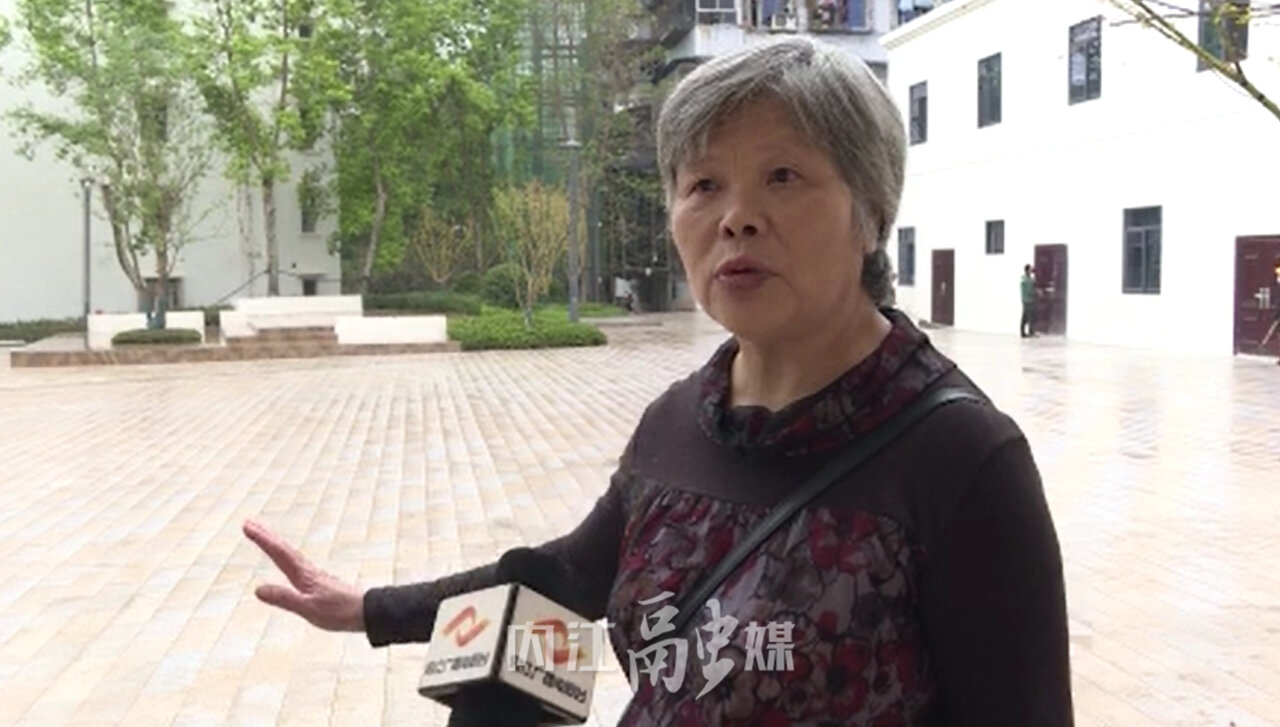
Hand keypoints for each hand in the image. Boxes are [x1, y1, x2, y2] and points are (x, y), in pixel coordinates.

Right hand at [243, 519, 365, 631]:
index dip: (262, 539)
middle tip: (248, 523)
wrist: (366, 612)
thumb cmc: (339, 612)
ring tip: (262, 535)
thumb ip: (284, 599)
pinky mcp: (318, 581)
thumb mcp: (308, 609)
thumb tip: (258, 589)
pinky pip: (295, 563)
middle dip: (265, 535)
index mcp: (303, 574)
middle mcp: (307, 570)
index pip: (278, 553)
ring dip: (274, 543)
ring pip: (289, 554)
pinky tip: (286, 559)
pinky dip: (285, 555)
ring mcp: (313, 575)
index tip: (247, 526)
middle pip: (283, 548)